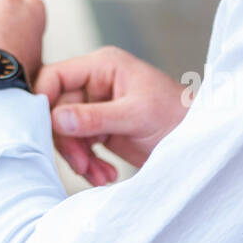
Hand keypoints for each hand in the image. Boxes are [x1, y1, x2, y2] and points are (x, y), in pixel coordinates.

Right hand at [34, 46, 188, 185]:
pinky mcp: (101, 129)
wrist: (198, 142)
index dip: (44, 100)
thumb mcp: (135, 115)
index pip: (56, 76)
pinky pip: (80, 146)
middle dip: (68, 141)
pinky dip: (89, 164)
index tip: (44, 128)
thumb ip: (94, 117)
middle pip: (58, 109)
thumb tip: (56, 119)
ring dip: (79, 158)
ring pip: (66, 132)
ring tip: (100, 175)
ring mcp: (97, 107)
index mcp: (102, 66)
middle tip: (82, 165)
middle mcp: (95, 84)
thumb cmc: (177, 116)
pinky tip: (106, 174)